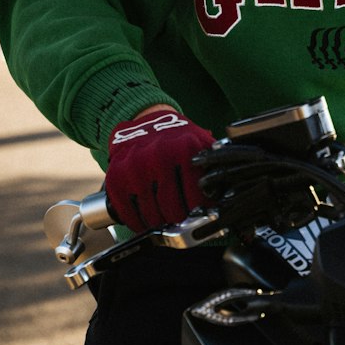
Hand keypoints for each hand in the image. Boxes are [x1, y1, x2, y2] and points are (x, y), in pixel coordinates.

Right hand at [104, 106, 214, 231]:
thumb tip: (228, 193)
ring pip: (152, 215)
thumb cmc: (177, 137)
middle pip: (173, 210)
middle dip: (180, 221)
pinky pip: (129, 213)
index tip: (200, 217)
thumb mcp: (199, 141)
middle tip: (182, 221)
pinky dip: (139, 223)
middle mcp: (159, 157)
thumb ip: (214, 164)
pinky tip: (146, 220)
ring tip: (166, 220)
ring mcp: (135, 168)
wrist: (144, 121)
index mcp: (185, 148)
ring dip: (160, 224)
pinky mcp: (116, 177)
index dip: (200, 212)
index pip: (197, 196)